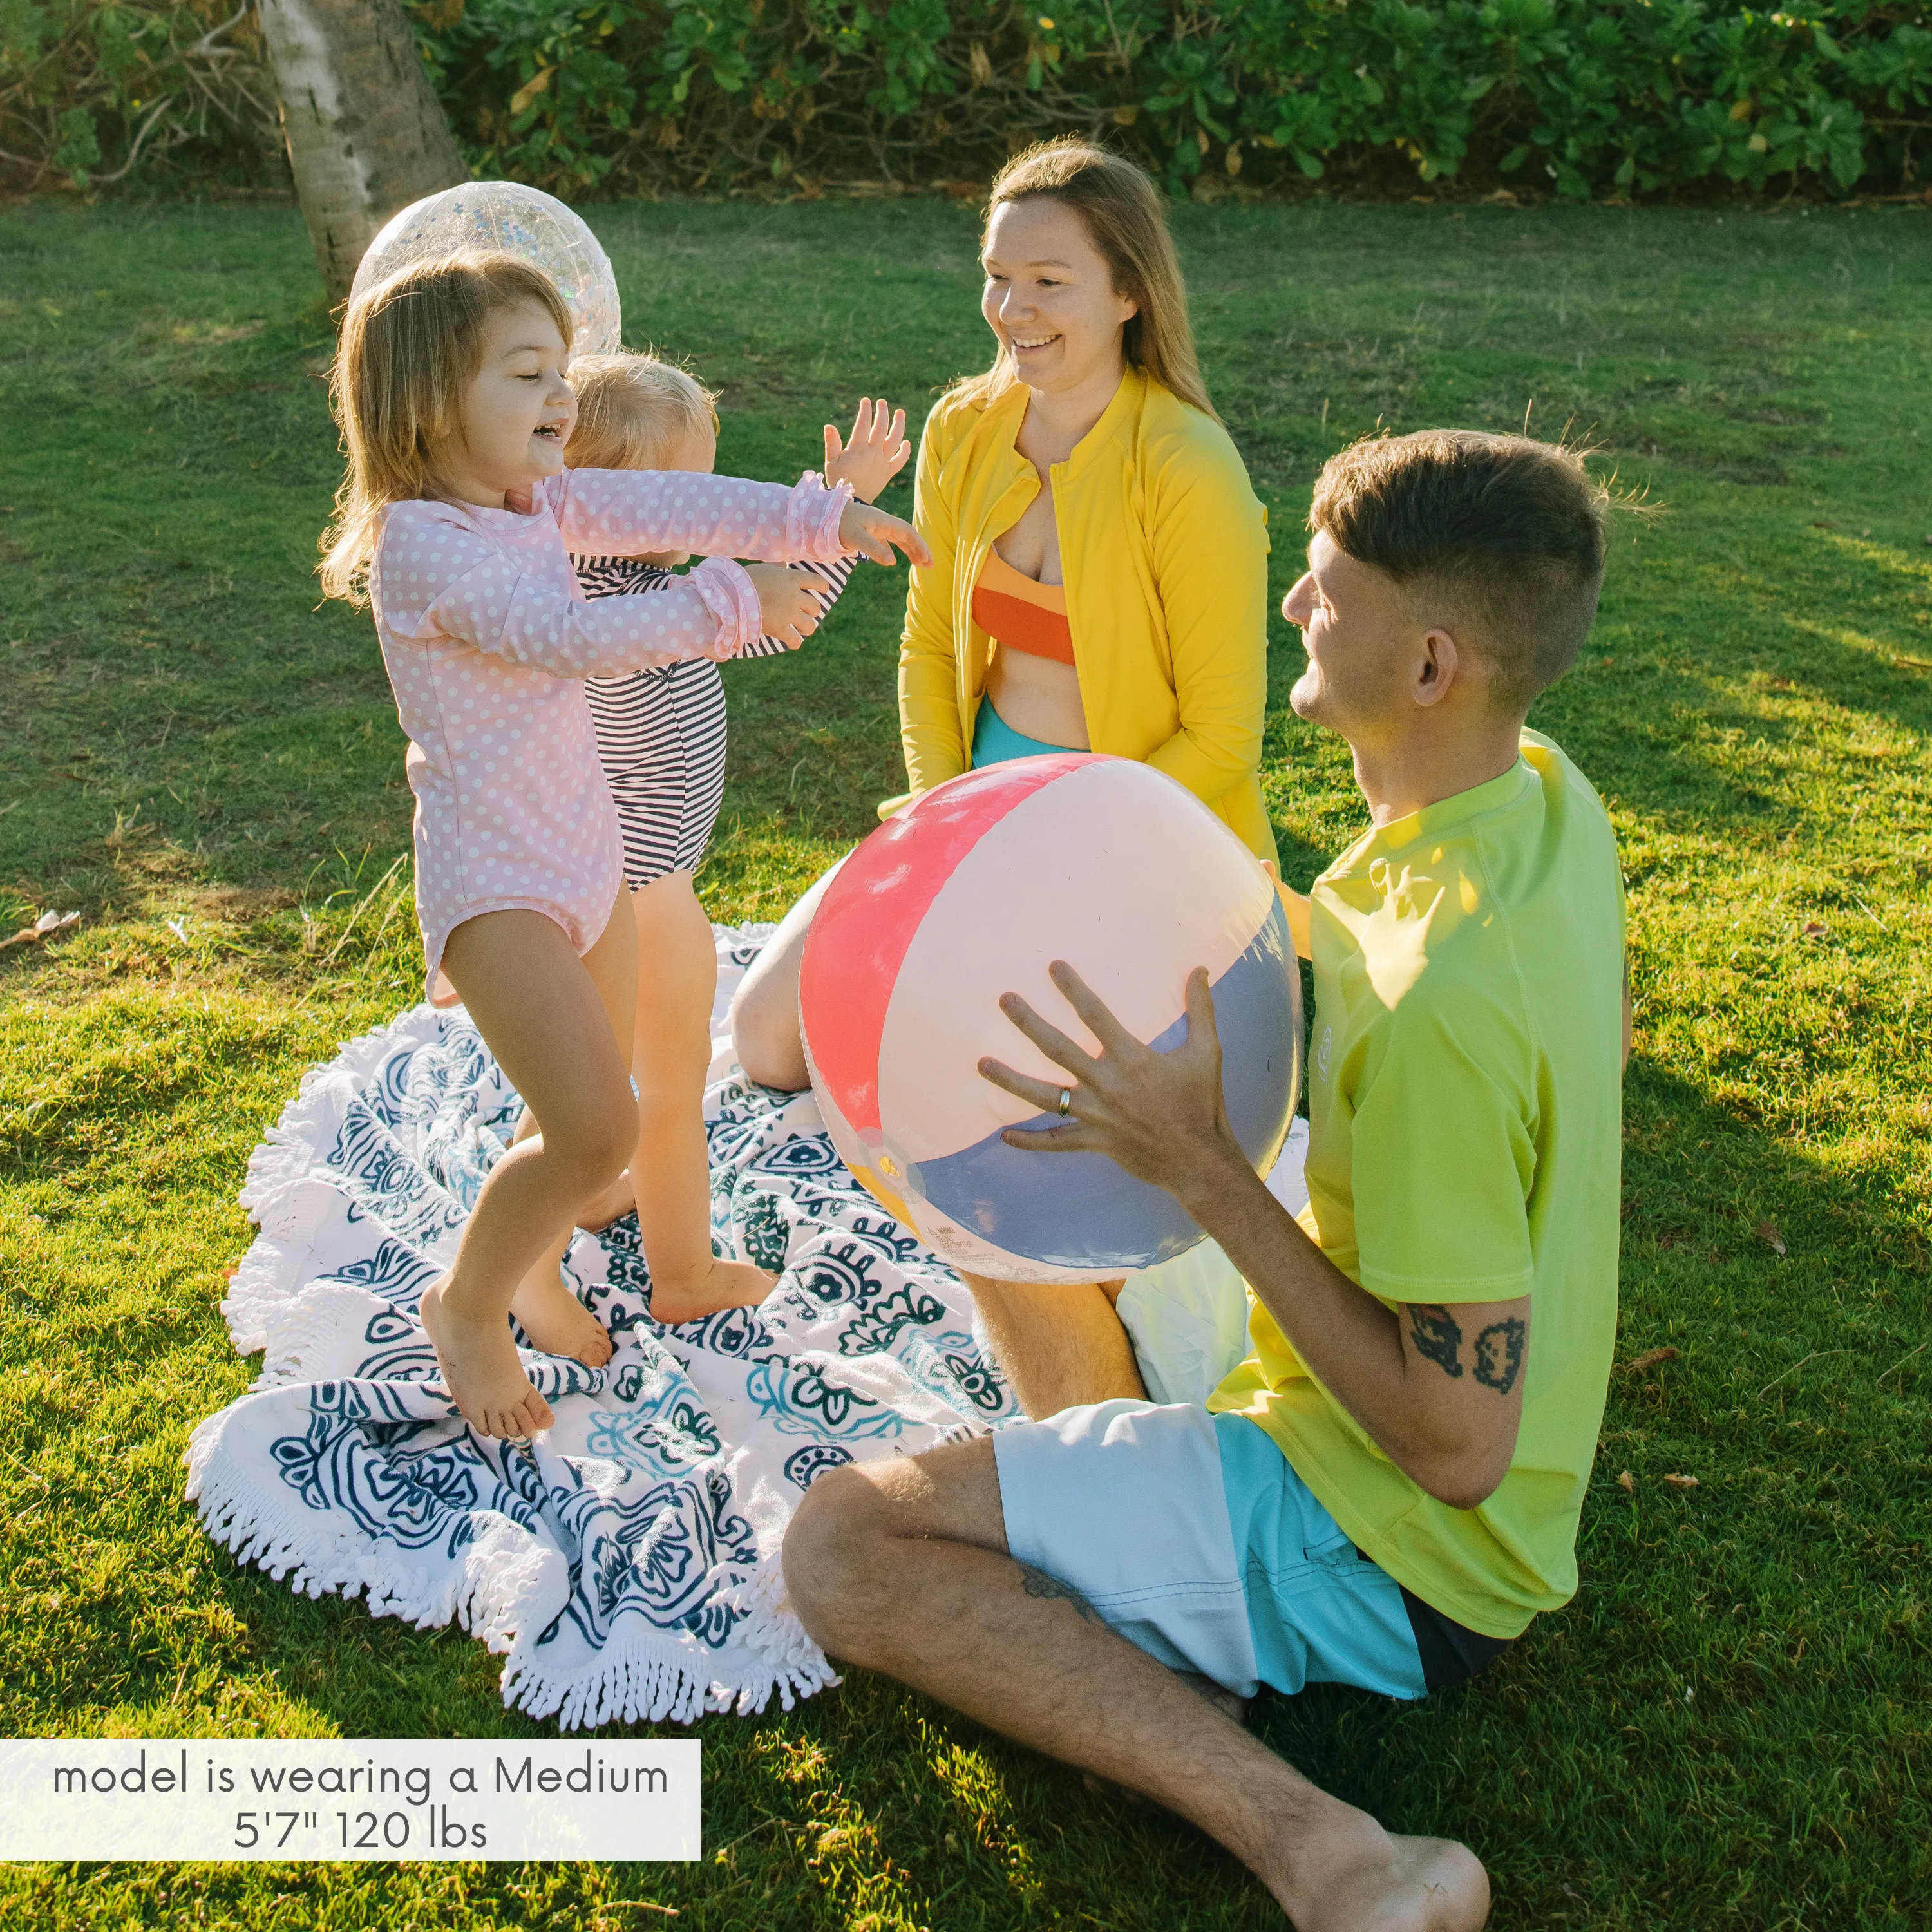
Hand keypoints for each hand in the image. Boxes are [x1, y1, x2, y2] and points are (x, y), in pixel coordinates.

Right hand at [743, 562, 823, 649]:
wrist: (733, 595)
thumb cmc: (745, 579)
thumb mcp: (763, 568)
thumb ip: (776, 567)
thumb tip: (783, 565)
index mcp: (791, 578)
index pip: (817, 582)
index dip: (823, 587)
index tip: (823, 591)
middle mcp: (794, 596)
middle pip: (815, 606)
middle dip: (812, 611)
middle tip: (805, 613)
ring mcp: (788, 614)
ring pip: (809, 625)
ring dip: (807, 627)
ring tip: (802, 629)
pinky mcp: (780, 629)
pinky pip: (795, 641)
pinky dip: (795, 643)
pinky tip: (791, 642)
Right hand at [824, 397, 909, 503]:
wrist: (851, 504)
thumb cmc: (838, 482)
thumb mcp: (831, 462)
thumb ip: (832, 443)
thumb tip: (829, 426)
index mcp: (858, 449)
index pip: (863, 424)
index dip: (865, 411)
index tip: (866, 401)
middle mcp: (873, 453)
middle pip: (881, 428)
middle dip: (882, 413)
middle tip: (882, 402)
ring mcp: (883, 463)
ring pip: (895, 440)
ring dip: (898, 425)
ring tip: (900, 413)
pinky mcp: (888, 473)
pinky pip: (900, 461)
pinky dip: (905, 451)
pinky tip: (906, 442)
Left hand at [838, 498, 931, 568]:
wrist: (821, 514)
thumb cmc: (837, 524)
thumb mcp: (855, 537)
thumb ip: (873, 549)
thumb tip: (892, 562)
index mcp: (883, 521)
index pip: (908, 532)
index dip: (920, 546)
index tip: (927, 561)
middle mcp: (882, 522)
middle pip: (907, 535)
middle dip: (919, 549)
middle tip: (929, 566)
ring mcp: (875, 527)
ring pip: (898, 538)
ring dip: (909, 550)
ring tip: (918, 564)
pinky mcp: (867, 532)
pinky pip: (886, 541)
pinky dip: (894, 550)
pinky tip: (893, 559)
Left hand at [977, 961, 1242, 1198]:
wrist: (1199, 1159)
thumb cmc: (1202, 1103)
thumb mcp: (1207, 1051)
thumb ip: (1201, 1009)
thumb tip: (1201, 969)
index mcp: (1131, 1058)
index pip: (1095, 1015)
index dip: (1073, 989)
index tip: (1053, 967)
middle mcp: (1106, 1084)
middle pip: (1058, 1048)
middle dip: (1029, 1023)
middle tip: (1005, 1000)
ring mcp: (1096, 1115)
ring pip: (1044, 1096)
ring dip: (1011, 1079)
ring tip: (982, 1063)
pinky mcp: (1094, 1141)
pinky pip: (1056, 1142)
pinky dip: (1030, 1141)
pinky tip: (1004, 1136)